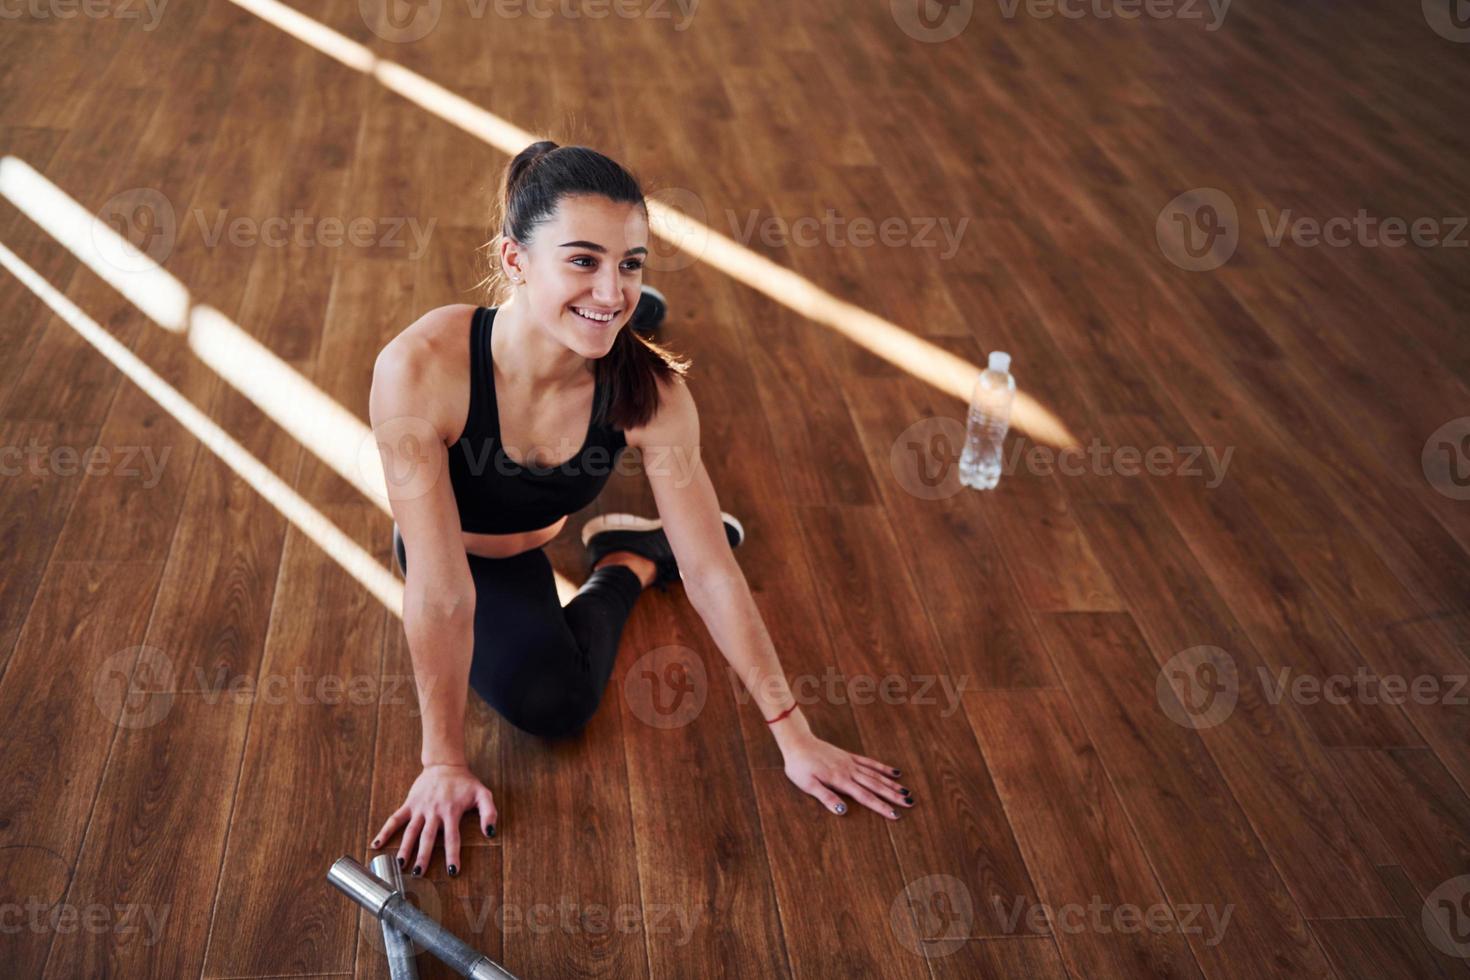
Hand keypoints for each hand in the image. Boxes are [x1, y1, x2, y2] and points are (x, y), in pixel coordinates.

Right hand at [370, 764, 497, 877]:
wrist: (445, 764)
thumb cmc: (465, 782)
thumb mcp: (483, 794)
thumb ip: (489, 813)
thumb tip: (491, 833)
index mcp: (451, 812)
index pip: (453, 838)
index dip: (453, 855)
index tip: (452, 872)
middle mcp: (434, 812)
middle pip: (428, 837)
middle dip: (423, 856)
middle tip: (419, 874)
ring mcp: (420, 808)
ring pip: (410, 831)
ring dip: (405, 848)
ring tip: (400, 865)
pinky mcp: (409, 804)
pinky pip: (395, 818)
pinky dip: (385, 831)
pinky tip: (376, 844)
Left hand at [781, 733, 913, 818]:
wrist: (798, 742)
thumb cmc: (799, 766)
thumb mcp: (808, 784)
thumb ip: (826, 797)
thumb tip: (843, 811)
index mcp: (841, 780)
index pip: (865, 797)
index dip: (881, 806)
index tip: (896, 815)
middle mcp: (850, 771)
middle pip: (876, 786)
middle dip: (894, 796)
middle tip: (911, 803)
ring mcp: (851, 763)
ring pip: (876, 775)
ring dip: (892, 784)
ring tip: (907, 792)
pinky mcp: (849, 756)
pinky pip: (869, 762)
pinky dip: (882, 768)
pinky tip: (894, 773)